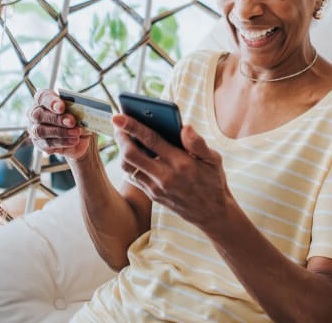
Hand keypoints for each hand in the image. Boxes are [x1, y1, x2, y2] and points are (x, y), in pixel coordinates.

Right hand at [28, 89, 90, 159]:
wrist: (79, 135)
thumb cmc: (77, 116)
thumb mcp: (81, 110)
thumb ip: (79, 108)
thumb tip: (84, 115)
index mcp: (45, 99)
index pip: (42, 97)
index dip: (51, 102)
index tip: (61, 107)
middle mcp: (36, 113)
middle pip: (39, 115)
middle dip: (57, 119)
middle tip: (72, 122)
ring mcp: (35, 129)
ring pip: (41, 131)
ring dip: (61, 132)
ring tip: (76, 133)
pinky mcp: (39, 143)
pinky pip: (47, 144)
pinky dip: (62, 142)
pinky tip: (73, 141)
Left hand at [114, 114, 230, 230]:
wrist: (212, 214)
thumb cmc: (213, 181)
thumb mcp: (214, 159)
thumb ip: (197, 143)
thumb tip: (184, 127)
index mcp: (181, 163)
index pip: (151, 140)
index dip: (133, 126)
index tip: (119, 116)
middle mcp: (165, 176)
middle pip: (131, 155)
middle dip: (121, 137)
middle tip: (117, 124)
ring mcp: (157, 188)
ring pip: (128, 167)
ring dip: (121, 150)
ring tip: (123, 136)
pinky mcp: (153, 195)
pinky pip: (134, 177)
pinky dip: (129, 163)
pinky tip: (132, 152)